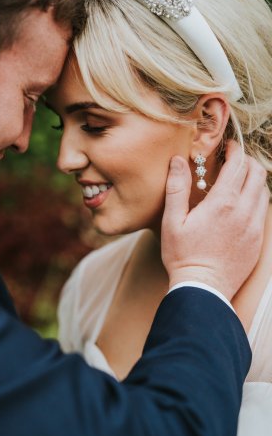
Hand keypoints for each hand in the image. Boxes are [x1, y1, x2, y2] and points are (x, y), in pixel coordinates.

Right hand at [161, 140, 269, 300]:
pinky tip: (243, 205)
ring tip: (239, 181)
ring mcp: (253, 227)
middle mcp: (243, 211)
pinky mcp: (257, 240)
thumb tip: (178, 161)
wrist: (203, 289)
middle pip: (257, 174)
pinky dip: (257, 200)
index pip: (237, 164)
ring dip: (254, 181)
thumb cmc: (183, 257)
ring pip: (264, 191)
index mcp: (222, 203)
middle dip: (247, 162)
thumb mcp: (172, 222)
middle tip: (234, 162)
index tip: (228, 147)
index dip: (235, 150)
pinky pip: (263, 211)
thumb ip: (177, 188)